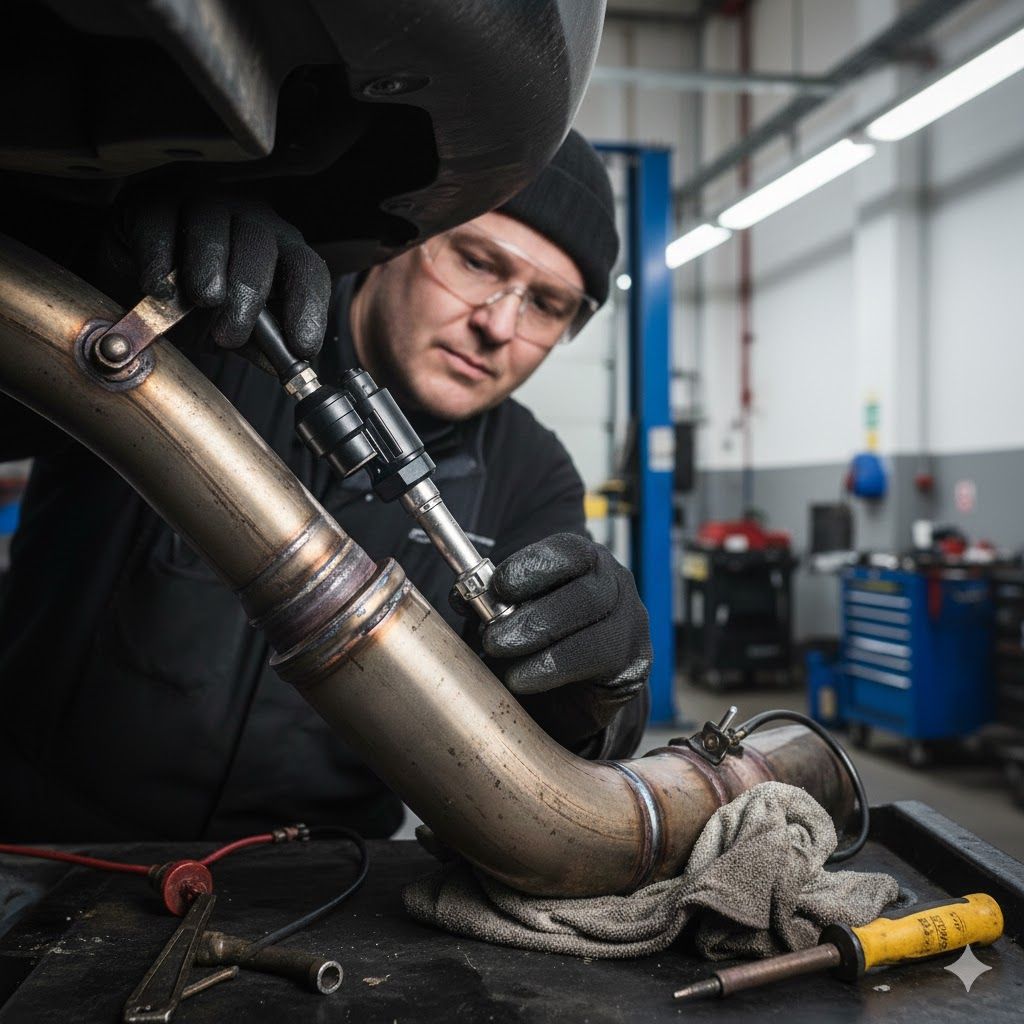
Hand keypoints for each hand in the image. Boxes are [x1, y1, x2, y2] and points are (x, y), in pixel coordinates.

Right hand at [105, 191, 329, 359]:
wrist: (137, 280)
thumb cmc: (196, 301)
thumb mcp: (234, 327)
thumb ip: (260, 342)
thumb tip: (286, 364)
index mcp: (280, 247)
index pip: (307, 269)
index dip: (308, 307)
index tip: (302, 347)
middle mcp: (248, 217)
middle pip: (259, 246)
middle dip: (248, 296)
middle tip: (229, 334)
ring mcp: (201, 202)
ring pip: (212, 229)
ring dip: (209, 274)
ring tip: (202, 302)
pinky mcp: (151, 202)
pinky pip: (160, 227)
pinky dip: (161, 263)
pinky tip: (159, 288)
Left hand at [480, 533, 650, 737]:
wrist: (569, 691)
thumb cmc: (539, 639)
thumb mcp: (510, 613)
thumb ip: (488, 602)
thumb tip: (461, 596)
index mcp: (586, 560)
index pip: (570, 551)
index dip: (533, 566)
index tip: (499, 586)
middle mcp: (616, 586)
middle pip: (585, 594)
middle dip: (534, 617)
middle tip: (493, 638)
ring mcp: (631, 624)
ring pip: (595, 632)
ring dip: (543, 649)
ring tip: (506, 664)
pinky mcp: (634, 663)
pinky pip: (599, 665)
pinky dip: (556, 672)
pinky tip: (525, 680)